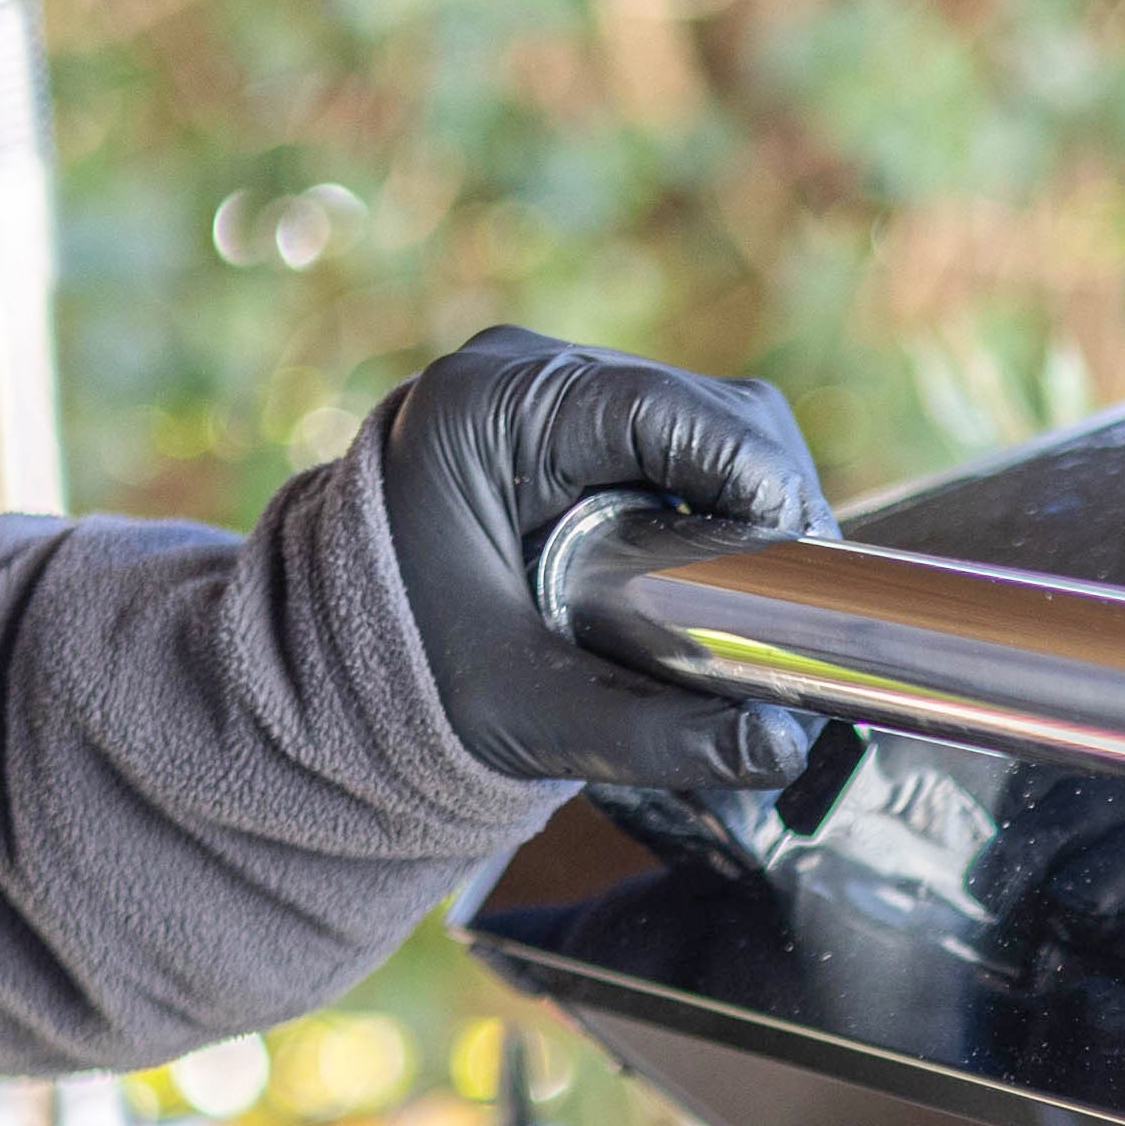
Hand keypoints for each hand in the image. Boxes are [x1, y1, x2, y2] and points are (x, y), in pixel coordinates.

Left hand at [375, 324, 835, 789]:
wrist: (320, 679)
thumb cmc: (398, 690)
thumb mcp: (528, 715)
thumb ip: (655, 735)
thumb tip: (783, 748)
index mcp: (489, 409)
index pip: (663, 407)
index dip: (757, 477)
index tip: (804, 559)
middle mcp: (519, 377)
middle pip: (702, 406)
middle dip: (769, 496)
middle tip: (802, 596)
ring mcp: (544, 396)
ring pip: (703, 420)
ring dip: (751, 500)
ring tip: (772, 591)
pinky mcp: (566, 434)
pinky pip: (675, 445)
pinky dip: (718, 502)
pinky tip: (731, 572)